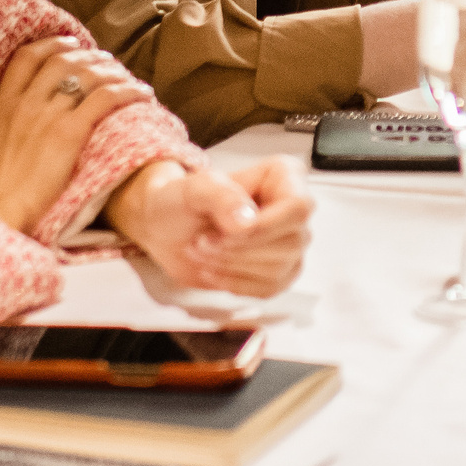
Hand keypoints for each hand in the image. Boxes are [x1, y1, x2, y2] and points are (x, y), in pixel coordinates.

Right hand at [0, 36, 152, 236]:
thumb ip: (6, 122)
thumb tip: (22, 117)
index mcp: (2, 104)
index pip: (27, 57)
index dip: (52, 44)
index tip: (70, 43)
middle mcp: (25, 102)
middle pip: (63, 61)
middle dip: (89, 55)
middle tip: (106, 60)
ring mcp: (48, 115)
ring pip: (89, 75)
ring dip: (113, 71)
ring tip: (126, 76)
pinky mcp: (70, 132)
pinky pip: (107, 98)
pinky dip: (128, 91)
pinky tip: (142, 94)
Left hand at [106, 155, 314, 297]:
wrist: (168, 229)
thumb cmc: (183, 201)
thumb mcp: (194, 188)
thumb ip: (221, 196)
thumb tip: (246, 223)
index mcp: (284, 176)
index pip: (297, 208)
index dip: (265, 227)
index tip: (227, 232)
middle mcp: (294, 210)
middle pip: (290, 243)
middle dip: (239, 250)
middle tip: (203, 241)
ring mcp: (291, 243)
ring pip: (279, 270)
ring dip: (232, 266)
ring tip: (203, 251)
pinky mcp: (280, 272)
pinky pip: (270, 289)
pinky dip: (235, 284)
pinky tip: (214, 270)